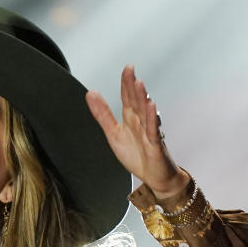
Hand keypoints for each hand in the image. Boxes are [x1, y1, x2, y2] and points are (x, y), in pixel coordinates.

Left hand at [86, 65, 188, 197]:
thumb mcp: (113, 134)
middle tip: (130, 70)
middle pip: (137, 101)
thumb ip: (103, 114)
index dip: (126, 83)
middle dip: (133, 86)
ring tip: (139, 84)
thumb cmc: (137, 156)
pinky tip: (151, 107)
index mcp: (130, 119)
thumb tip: (91, 93)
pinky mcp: (156, 145)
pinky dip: (152, 119)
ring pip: (146, 113)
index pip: (127, 98)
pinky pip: (153, 130)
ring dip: (143, 99)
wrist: (154, 178)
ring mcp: (150, 132)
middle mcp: (141, 122)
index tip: (127, 68)